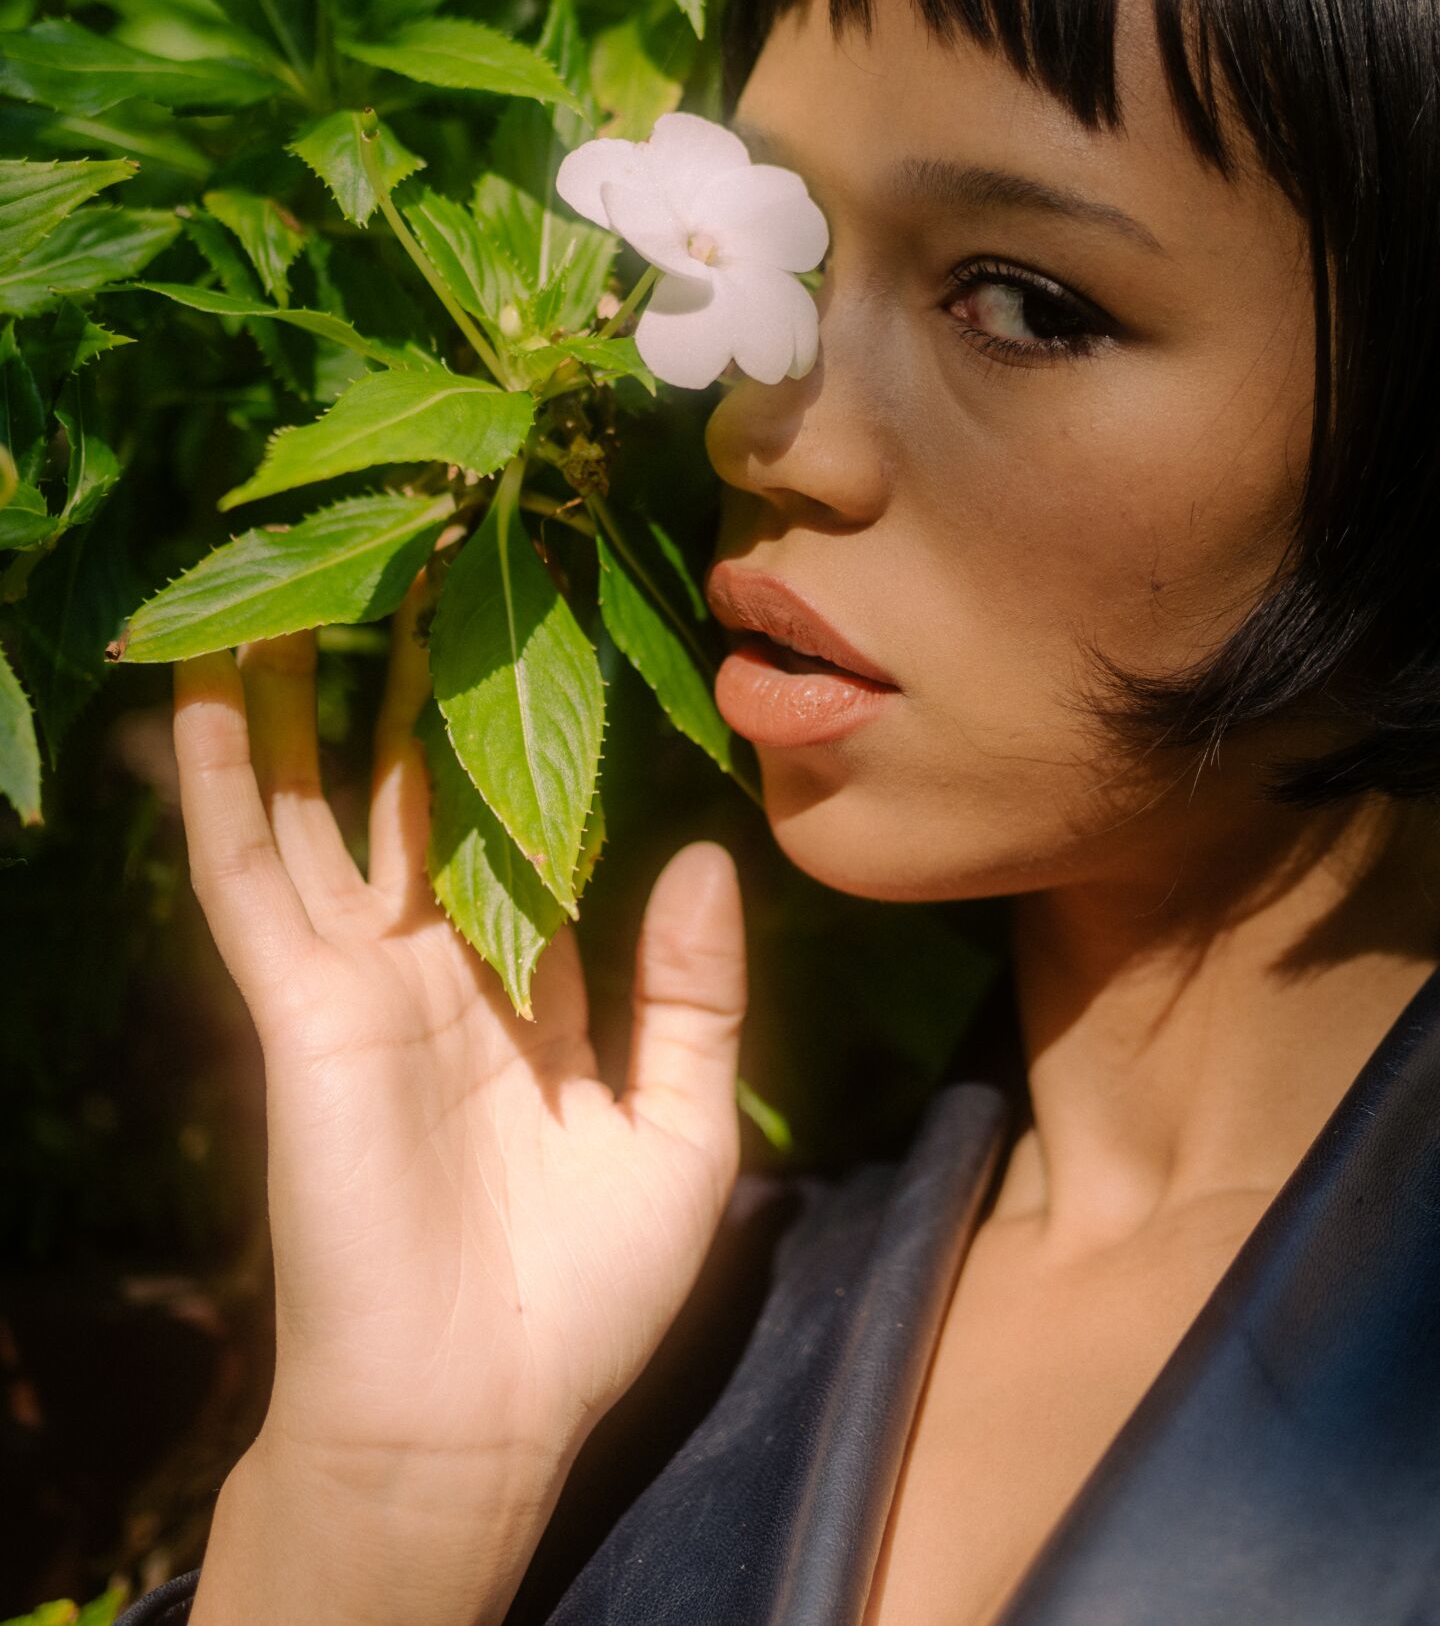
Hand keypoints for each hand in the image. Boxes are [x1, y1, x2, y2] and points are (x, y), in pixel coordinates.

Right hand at [174, 592, 744, 1625]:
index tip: (538, 626)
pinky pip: (251, 873)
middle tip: (414, 554)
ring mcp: (359, 981)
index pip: (523, 829)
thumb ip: (693, 995)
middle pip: (411, 793)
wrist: (474, 1421)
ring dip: (292, 698)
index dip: (528, 734)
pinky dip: (219, 775)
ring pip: (316, 806)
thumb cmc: (583, 1300)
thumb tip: (698, 859)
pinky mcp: (300, 1008)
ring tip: (290, 576)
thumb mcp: (685, 1133)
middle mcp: (436, 968)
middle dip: (407, 685)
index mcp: (527, 992)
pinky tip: (205, 684)